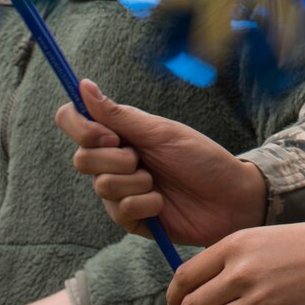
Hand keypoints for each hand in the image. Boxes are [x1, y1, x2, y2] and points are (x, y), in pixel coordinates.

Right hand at [57, 79, 267, 244]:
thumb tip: (83, 86)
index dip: (81, 127)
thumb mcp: (161, 132)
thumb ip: (119, 115)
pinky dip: (145, 204)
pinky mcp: (130, 219)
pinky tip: (162, 203)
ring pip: (101, 186)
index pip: (74, 122)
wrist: (230, 197)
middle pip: (81, 158)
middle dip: (115, 159)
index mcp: (120, 133)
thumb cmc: (201, 158)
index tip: (109, 135)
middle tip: (142, 159)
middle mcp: (114, 161)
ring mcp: (120, 191)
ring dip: (135, 182)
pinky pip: (120, 210)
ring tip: (159, 182)